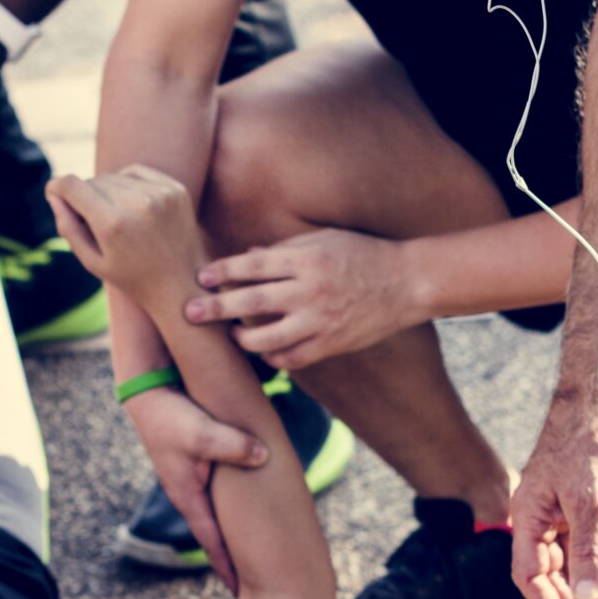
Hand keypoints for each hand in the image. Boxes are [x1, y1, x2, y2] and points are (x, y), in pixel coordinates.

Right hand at [44, 165, 205, 302]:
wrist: (182, 284)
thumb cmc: (131, 278)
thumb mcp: (92, 261)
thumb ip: (68, 227)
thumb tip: (54, 194)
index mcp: (113, 225)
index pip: (72, 186)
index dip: (56, 186)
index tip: (52, 190)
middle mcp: (137, 204)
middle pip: (93, 181)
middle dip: (84, 196)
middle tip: (90, 220)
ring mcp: (159, 194)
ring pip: (113, 176)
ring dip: (106, 190)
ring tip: (113, 216)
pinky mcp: (174, 189)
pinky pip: (136, 172)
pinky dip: (126, 183)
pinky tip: (129, 203)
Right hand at [125, 385, 267, 594]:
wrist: (146, 392)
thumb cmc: (172, 415)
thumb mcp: (204, 431)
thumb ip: (233, 445)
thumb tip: (264, 456)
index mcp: (189, 496)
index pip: (212, 542)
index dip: (227, 567)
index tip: (240, 592)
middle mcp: (188, 495)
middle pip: (213, 538)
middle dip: (230, 563)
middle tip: (251, 588)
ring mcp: (189, 482)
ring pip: (215, 519)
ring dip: (228, 540)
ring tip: (248, 559)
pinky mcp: (193, 467)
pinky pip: (216, 499)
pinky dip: (228, 514)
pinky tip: (242, 515)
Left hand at [186, 228, 422, 370]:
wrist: (407, 283)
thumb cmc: (362, 254)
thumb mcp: (324, 240)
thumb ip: (284, 249)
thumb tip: (245, 257)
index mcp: (307, 259)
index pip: (254, 265)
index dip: (224, 272)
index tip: (201, 278)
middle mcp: (311, 291)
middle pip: (253, 301)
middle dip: (218, 308)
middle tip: (190, 314)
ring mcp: (321, 321)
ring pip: (269, 337)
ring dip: (244, 339)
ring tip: (232, 337)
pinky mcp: (332, 344)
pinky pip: (293, 358)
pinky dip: (275, 357)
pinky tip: (266, 351)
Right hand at [510, 394, 597, 598]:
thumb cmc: (584, 441)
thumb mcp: (587, 501)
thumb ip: (587, 551)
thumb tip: (584, 598)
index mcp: (527, 516)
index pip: (530, 576)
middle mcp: (543, 514)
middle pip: (554, 572)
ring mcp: (568, 506)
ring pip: (581, 556)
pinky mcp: (595, 495)